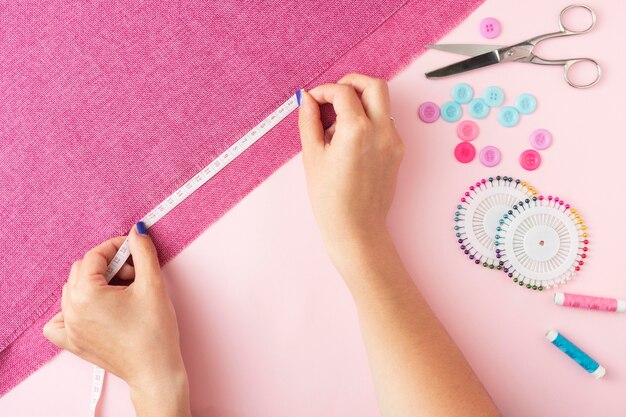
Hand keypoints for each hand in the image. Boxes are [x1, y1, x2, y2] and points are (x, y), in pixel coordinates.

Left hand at [43, 224, 190, 416]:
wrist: (155, 370)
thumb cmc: (155, 332)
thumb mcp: (153, 285)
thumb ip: (143, 252)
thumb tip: (137, 231)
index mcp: (86, 294)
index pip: (94, 256)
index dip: (116, 247)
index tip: (134, 248)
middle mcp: (71, 310)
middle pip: (82, 270)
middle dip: (109, 265)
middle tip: (135, 274)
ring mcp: (70, 328)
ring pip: (73, 290)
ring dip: (96, 283)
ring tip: (123, 292)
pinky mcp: (73, 343)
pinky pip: (59, 319)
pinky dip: (72, 309)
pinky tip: (94, 309)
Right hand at [298, 74, 403, 259]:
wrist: (356, 228)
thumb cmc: (330, 199)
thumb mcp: (312, 156)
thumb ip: (309, 120)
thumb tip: (308, 99)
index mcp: (357, 130)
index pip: (343, 91)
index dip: (324, 90)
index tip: (313, 100)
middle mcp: (381, 131)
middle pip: (374, 85)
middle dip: (352, 83)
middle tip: (334, 95)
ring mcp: (393, 141)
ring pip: (382, 104)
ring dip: (360, 102)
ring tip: (338, 126)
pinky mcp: (397, 152)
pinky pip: (384, 124)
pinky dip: (368, 121)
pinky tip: (350, 142)